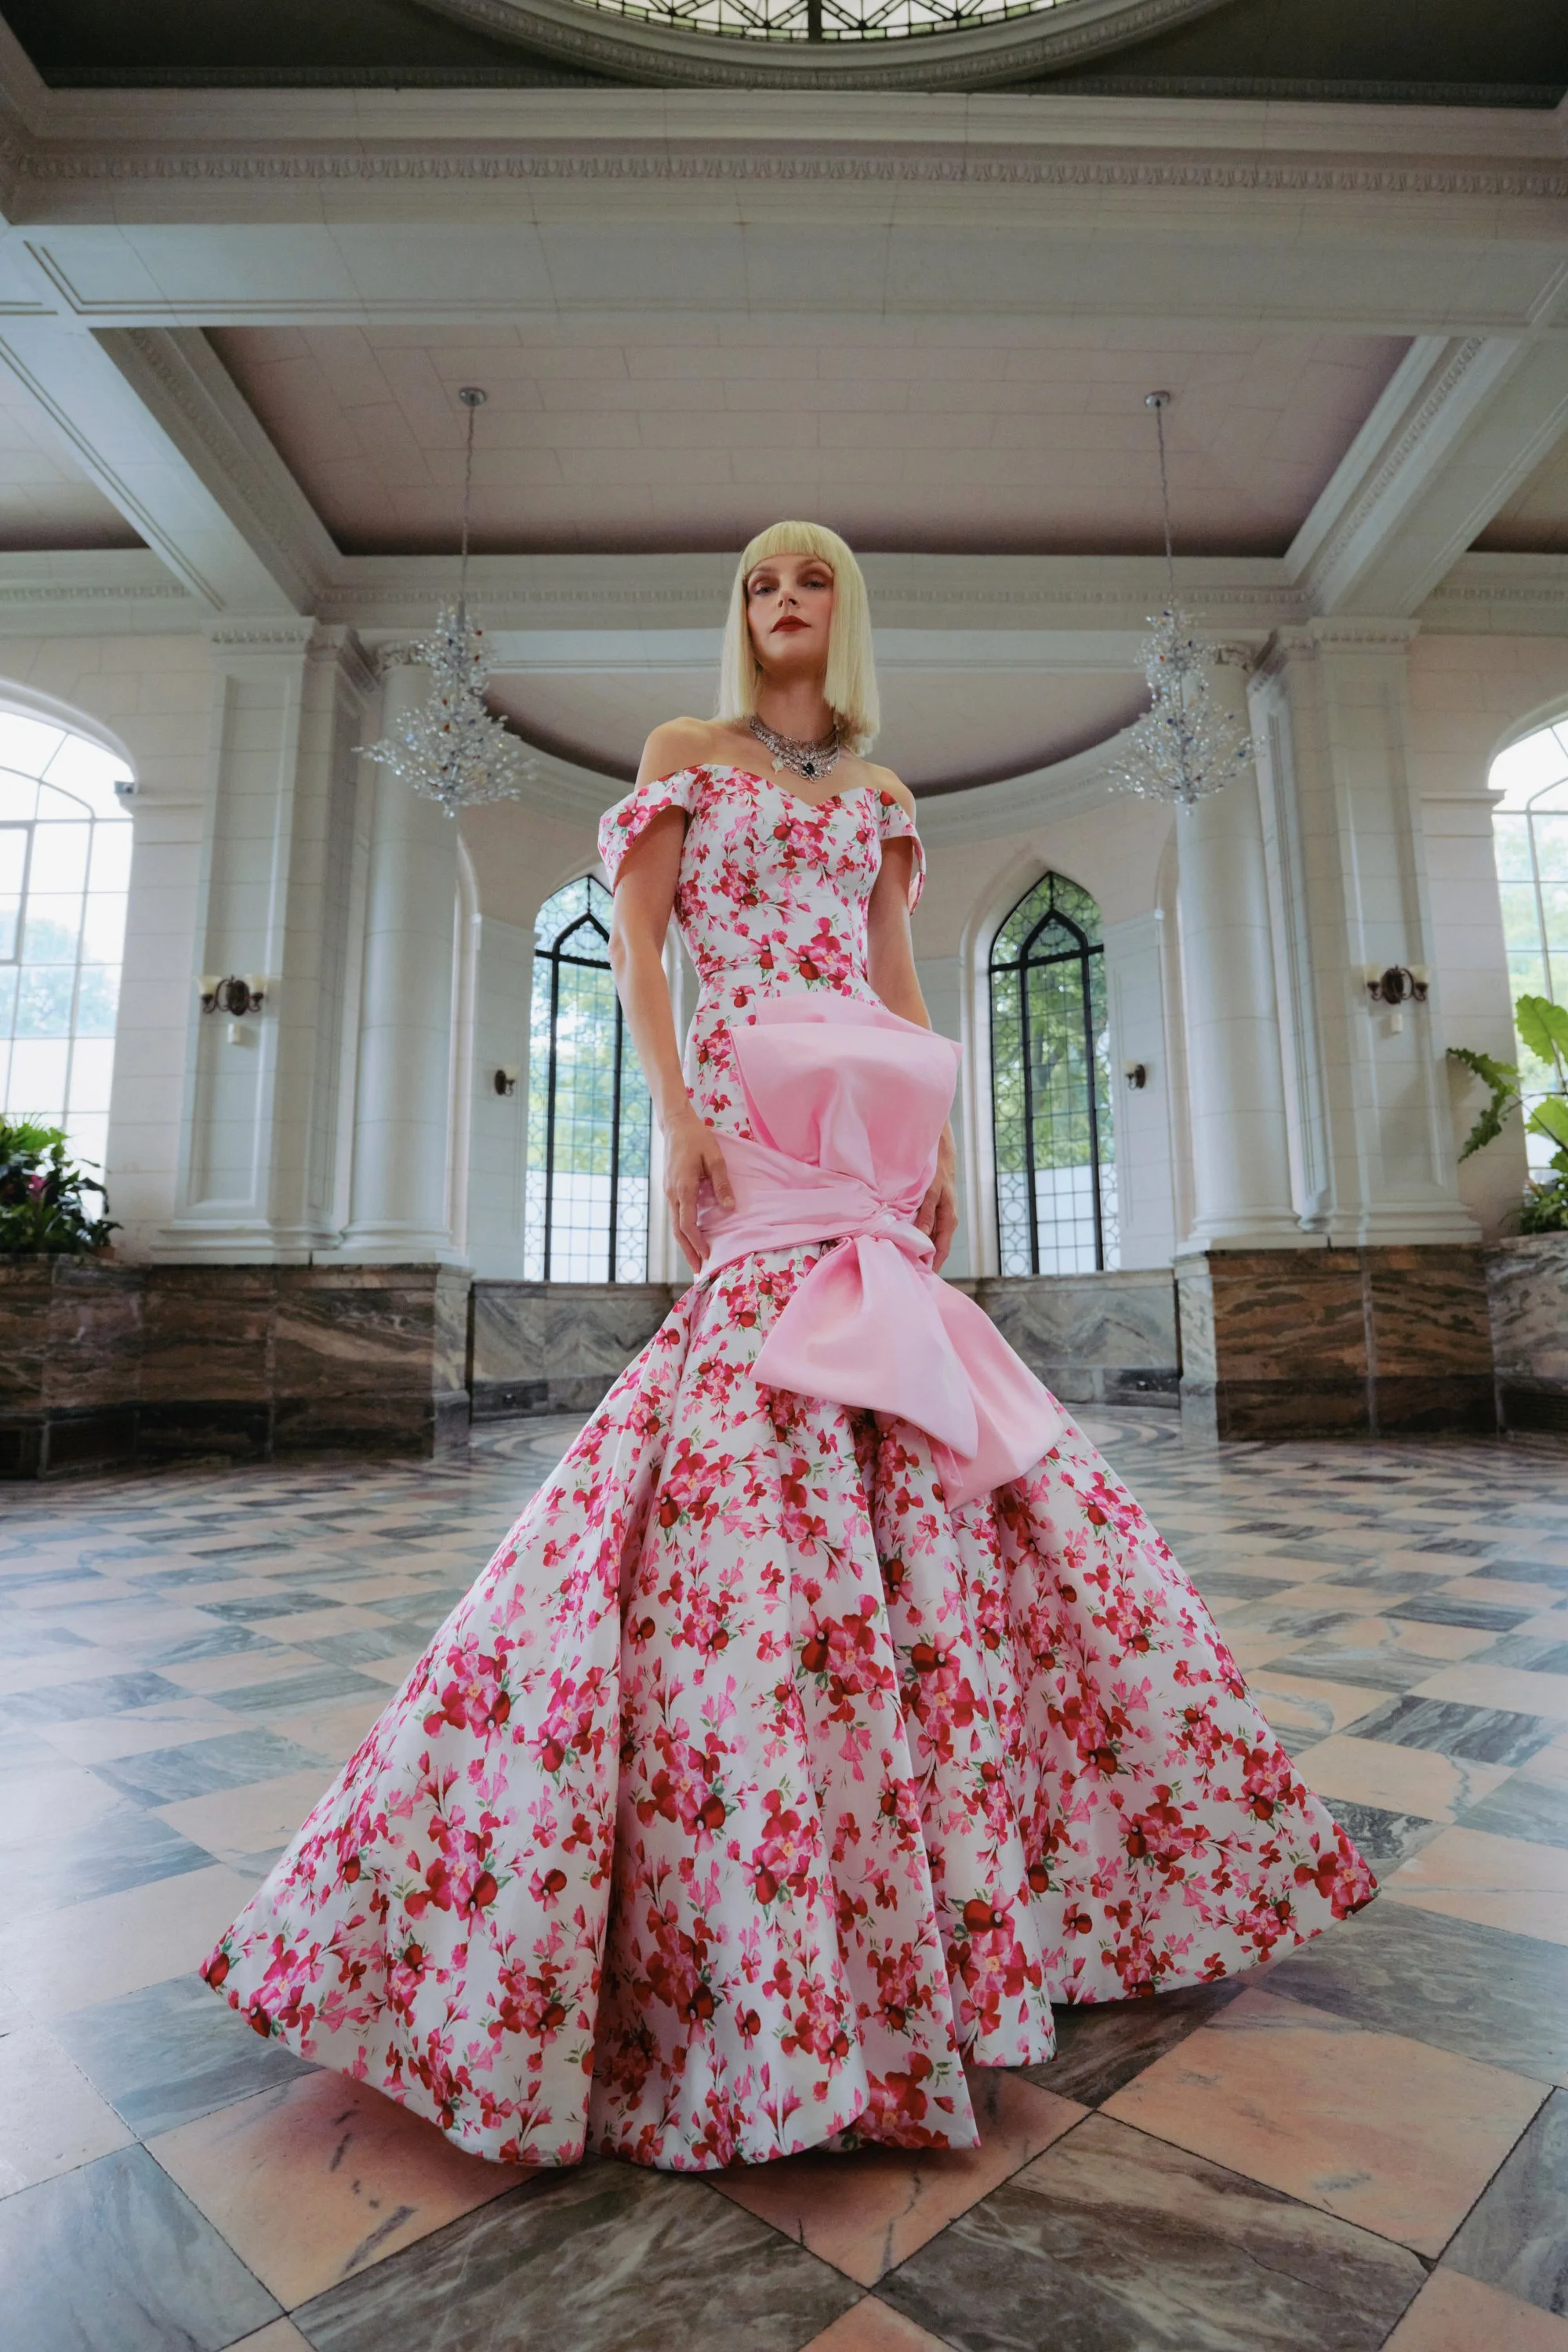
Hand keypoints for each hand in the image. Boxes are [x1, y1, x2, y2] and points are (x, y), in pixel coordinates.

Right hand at [663, 1112, 735, 1272]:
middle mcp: (672, 1194)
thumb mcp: (715, 1158)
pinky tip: (690, 1235)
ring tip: (693, 1257)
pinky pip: (675, 1214)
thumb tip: (730, 1209)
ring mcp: (668, 1191)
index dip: (696, 1242)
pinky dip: (682, 1229)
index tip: (706, 1255)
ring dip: (684, 1242)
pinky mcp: (669, 1188)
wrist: (675, 1124)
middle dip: (687, 1250)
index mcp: (683, 1188)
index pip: (687, 1224)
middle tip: (697, 1269)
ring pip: (674, 1224)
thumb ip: (722, 1184)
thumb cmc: (697, 1138)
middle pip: (677, 1230)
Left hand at [917, 1131, 958, 1273]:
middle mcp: (946, 1222)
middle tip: (907, 1273)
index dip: (931, 1266)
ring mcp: (940, 1217)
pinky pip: (926, 1229)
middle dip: (923, 1260)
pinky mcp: (933, 1211)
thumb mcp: (931, 1194)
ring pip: (930, 1240)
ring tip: (903, 1260)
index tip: (920, 1279)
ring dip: (919, 1249)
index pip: (941, 1251)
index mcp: (949, 1221)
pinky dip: (917, 1237)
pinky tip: (905, 1240)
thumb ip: (927, 1216)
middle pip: (936, 1248)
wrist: (943, 1154)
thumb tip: (923, 1239)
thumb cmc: (938, 1172)